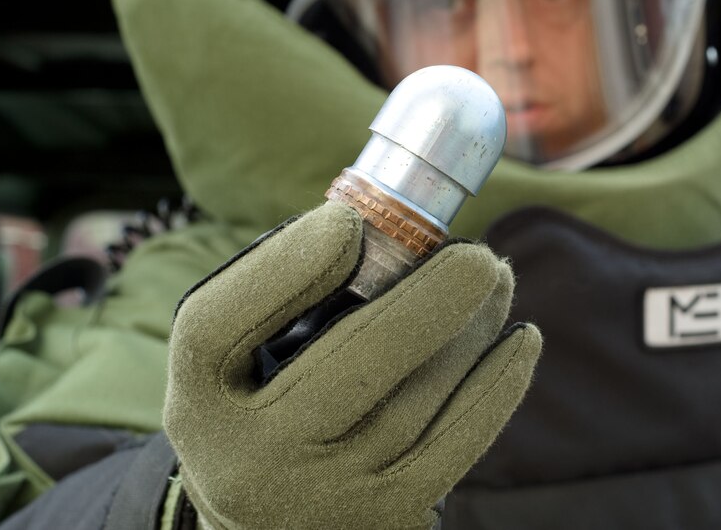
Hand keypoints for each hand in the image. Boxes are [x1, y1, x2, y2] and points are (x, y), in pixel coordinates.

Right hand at [164, 201, 540, 528]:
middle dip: (432, 296)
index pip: (216, 325)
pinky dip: (499, 382)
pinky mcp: (389, 517)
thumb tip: (375, 223)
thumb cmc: (265, 418)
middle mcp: (250, 463)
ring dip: (474, 327)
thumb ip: (278, 303)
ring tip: (497, 281)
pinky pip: (460, 439)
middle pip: (351, 360)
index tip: (346, 220)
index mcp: (199, 408)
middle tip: (476, 253)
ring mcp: (325, 497)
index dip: (285, 263)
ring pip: (419, 395)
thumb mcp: (236, 371)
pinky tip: (521, 340)